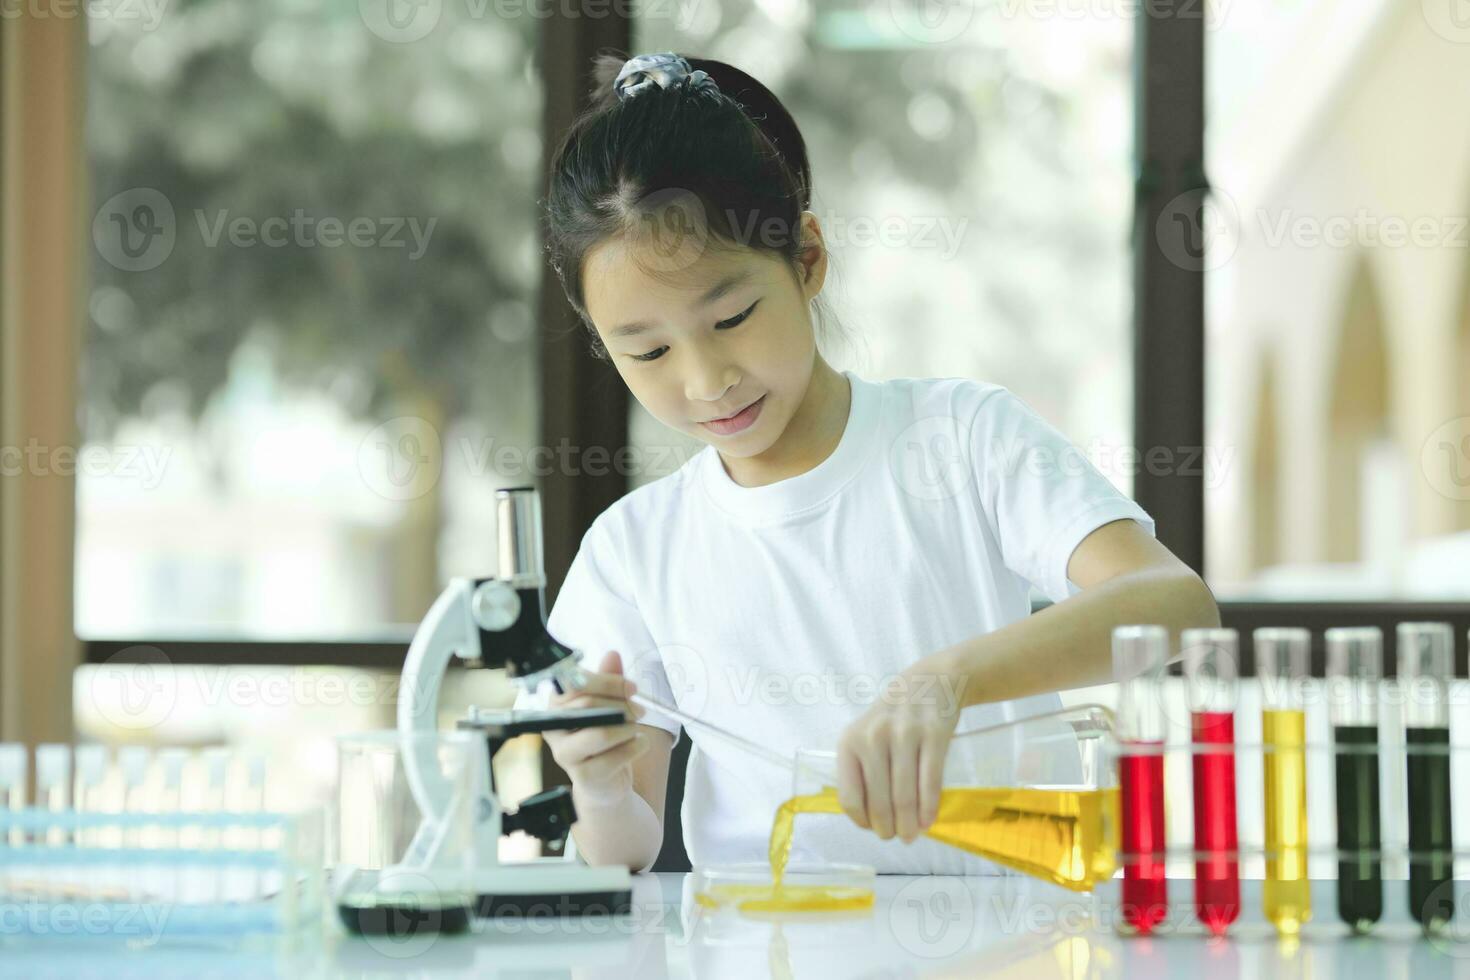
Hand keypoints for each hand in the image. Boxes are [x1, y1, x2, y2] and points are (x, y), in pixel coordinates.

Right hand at [543, 651, 649, 807]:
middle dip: (622, 705)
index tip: (632, 688)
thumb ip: (609, 680)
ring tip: (636, 729)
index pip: (575, 683)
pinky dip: (636, 747)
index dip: (608, 682)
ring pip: (600, 732)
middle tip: (640, 710)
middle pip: (587, 705)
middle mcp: (554, 728)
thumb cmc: (604, 737)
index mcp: (556, 705)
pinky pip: (616, 757)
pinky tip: (639, 745)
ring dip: (628, 728)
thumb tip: (612, 654)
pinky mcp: (583, 777)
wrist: (605, 781)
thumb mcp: (608, 704)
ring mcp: (565, 754)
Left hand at [836, 667, 961, 842]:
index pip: (850, 797)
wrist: (929, 682)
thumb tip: (870, 820)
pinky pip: (930, 781)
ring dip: (910, 824)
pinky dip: (929, 808)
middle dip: (888, 829)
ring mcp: (904, 735)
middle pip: (879, 801)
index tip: (873, 829)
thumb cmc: (892, 719)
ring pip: (904, 795)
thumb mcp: (865, 736)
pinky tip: (929, 821)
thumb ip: (863, 772)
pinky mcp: (934, 735)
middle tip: (897, 837)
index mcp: (850, 742)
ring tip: (913, 835)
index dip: (862, 821)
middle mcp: (873, 738)